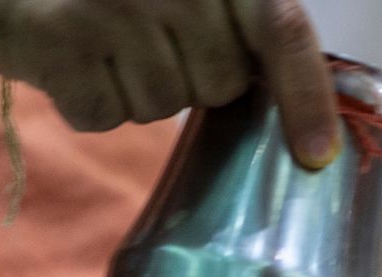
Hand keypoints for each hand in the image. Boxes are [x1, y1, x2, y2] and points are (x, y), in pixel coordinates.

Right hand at [0, 0, 341, 166]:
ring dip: (133, 90)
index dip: (306, 97)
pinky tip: (70, 59)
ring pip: (161, 107)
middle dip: (191, 77)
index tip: (316, 156)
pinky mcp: (65, 44)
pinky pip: (103, 117)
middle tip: (145, 38)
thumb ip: (233, 21)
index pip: (282, 30)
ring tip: (101, 42)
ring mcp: (116, 10)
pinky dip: (87, 101)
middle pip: (219, 85)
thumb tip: (288, 100)